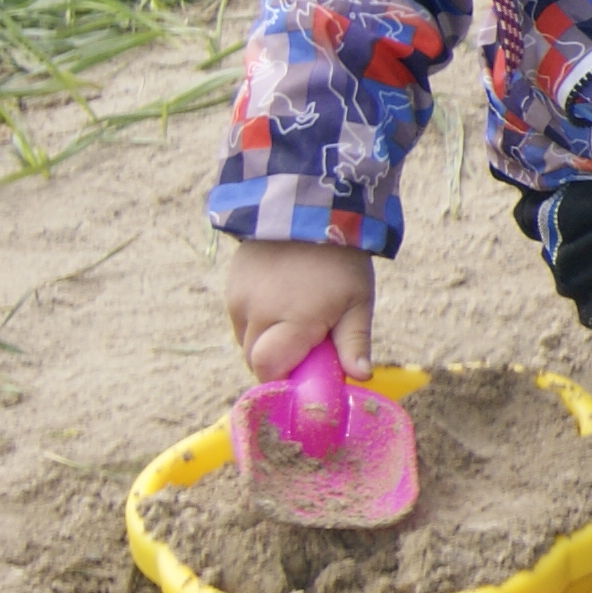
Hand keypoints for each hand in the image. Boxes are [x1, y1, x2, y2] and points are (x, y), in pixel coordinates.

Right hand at [224, 241, 377, 382]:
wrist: (307, 211)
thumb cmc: (340, 260)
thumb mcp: (358, 301)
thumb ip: (355, 342)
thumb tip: (360, 377)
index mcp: (292, 320)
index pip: (269, 371)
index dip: (284, 381)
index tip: (306, 375)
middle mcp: (258, 314)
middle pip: (256, 361)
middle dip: (280, 363)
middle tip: (308, 347)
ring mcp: (239, 301)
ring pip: (247, 343)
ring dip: (268, 344)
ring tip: (297, 320)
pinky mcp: (231, 290)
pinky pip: (240, 323)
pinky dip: (258, 325)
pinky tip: (281, 305)